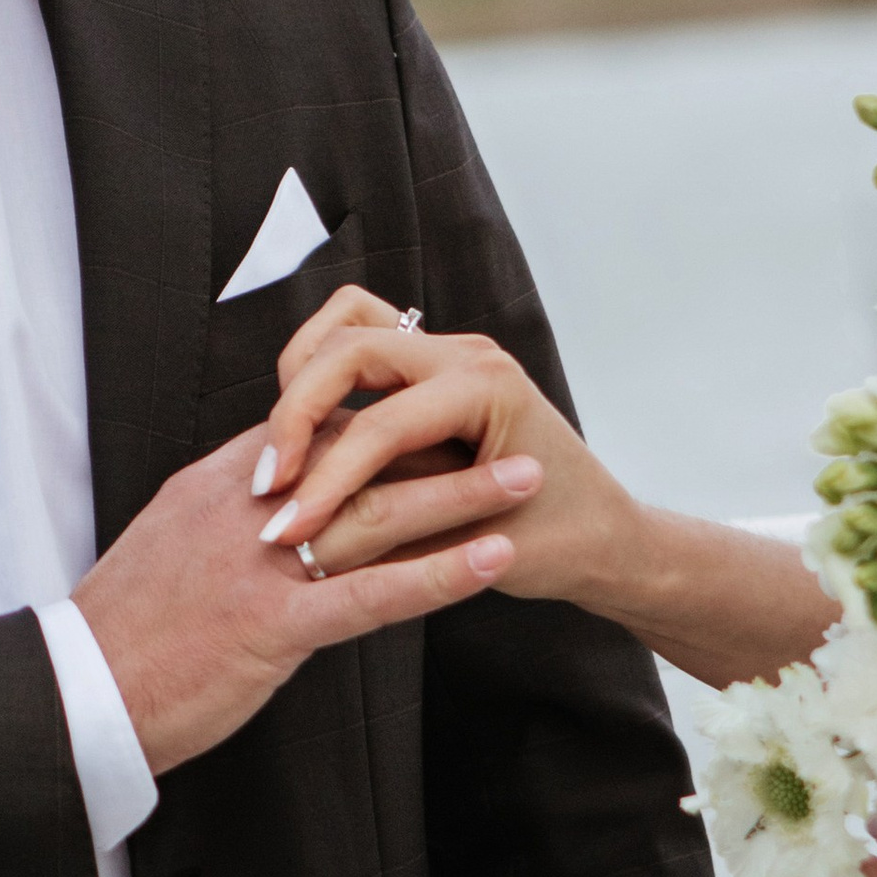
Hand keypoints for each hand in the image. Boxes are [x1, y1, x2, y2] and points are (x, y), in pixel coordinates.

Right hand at [73, 423, 525, 777]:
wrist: (74, 695)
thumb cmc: (122, 634)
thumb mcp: (168, 548)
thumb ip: (225, 515)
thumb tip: (274, 497)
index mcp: (217, 487)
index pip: (314, 427)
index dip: (384, 418)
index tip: (439, 412)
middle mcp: (245, 511)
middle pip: (357, 455)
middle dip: (439, 439)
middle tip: (506, 423)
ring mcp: (259, 567)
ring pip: (377, 513)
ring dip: (462, 494)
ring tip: (528, 478)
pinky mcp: (271, 629)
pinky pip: (370, 595)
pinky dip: (440, 574)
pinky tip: (494, 560)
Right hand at [254, 289, 632, 601]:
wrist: (607, 538)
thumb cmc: (559, 545)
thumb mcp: (479, 548)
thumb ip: (399, 529)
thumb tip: (312, 531)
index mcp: (490, 389)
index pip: (379, 425)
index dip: (325, 481)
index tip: (285, 529)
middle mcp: (470, 356)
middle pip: (350, 350)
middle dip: (296, 414)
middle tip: (269, 481)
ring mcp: (451, 353)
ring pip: (347, 328)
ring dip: (302, 380)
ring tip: (281, 449)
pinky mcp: (434, 366)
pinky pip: (361, 337)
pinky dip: (321, 369)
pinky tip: (306, 427)